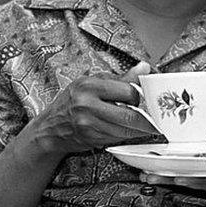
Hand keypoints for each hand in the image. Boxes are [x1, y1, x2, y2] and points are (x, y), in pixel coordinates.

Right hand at [26, 62, 157, 155]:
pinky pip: (118, 139)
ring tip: (145, 125)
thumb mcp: (91, 82)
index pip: (127, 91)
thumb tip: (144, 67)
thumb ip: (120, 78)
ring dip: (139, 130)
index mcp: (89, 86)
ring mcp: (89, 124)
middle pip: (130, 115)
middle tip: (154, 119)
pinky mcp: (92, 139)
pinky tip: (128, 131)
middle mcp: (87, 105)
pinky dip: (127, 136)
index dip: (140, 96)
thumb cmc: (72, 101)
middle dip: (146, 119)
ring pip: (126, 130)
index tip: (145, 99)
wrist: (51, 127)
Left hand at [140, 118, 205, 196]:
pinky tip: (158, 172)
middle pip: (198, 184)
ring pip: (192, 183)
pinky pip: (194, 179)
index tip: (180, 177)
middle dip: (174, 181)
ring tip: (146, 176)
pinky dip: (176, 176)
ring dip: (170, 180)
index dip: (199, 180)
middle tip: (149, 176)